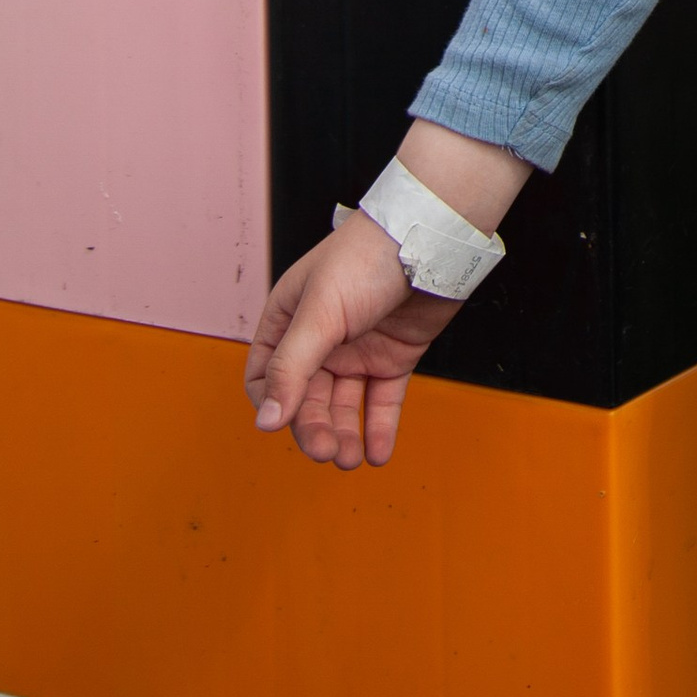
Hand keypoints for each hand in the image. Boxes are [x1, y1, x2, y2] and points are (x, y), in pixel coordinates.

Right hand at [244, 215, 459, 472]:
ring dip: (345, 434)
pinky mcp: (393, 357)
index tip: (284, 425)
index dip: (272, 403)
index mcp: (289, 320)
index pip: (266, 376)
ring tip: (352, 459)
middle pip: (306, 398)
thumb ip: (293, 367)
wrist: (431, 237)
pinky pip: (381, 401)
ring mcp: (357, 349)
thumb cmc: (367, 257)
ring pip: (342, 405)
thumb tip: (266, 421)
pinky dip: (378, 428)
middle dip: (315, 427)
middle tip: (329, 452)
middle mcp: (320, 340)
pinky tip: (377, 453)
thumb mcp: (320, 312)